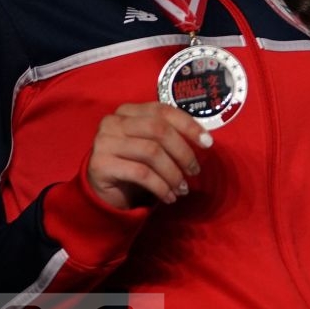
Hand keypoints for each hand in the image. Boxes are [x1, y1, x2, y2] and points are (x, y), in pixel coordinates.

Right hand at [86, 103, 211, 210]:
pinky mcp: (100, 164)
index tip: (208, 143)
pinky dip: (161, 187)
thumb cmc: (134, 164)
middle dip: (183, 152)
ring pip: (151, 152)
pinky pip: (141, 174)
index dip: (189, 125)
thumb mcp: (152, 145)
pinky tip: (169, 197)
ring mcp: (104, 142)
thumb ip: (171, 136)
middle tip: (195, 171)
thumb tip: (205, 140)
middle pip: (158, 130)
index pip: (164, 111)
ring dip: (173, 174)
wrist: (102, 189)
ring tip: (182, 189)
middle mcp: (113, 121)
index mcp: (129, 111)